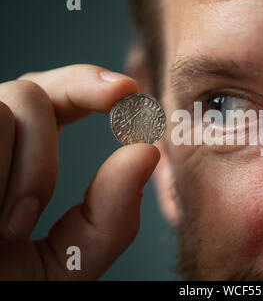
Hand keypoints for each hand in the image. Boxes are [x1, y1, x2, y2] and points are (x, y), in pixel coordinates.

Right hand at [0, 65, 159, 279]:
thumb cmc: (6, 285)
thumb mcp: (70, 259)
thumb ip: (111, 216)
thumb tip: (148, 152)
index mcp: (25, 152)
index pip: (58, 95)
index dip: (90, 82)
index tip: (128, 91)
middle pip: (30, 93)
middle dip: (42, 155)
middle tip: (28, 218)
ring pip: (6, 107)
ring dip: (18, 175)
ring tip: (2, 228)